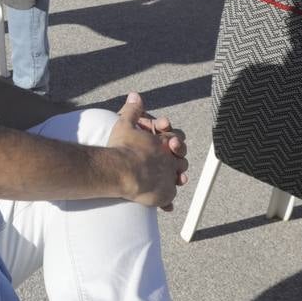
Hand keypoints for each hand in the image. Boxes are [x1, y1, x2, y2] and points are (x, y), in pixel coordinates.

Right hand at [107, 93, 187, 209]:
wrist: (120, 171)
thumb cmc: (122, 147)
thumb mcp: (125, 123)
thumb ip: (133, 110)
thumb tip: (135, 95)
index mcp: (165, 143)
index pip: (178, 139)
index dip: (173, 141)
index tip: (167, 143)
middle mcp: (171, 160)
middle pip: (181, 160)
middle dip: (176, 160)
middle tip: (167, 162)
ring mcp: (169, 178)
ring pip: (178, 179)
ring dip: (174, 179)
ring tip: (167, 181)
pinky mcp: (165, 195)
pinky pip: (170, 199)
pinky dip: (168, 201)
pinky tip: (165, 205)